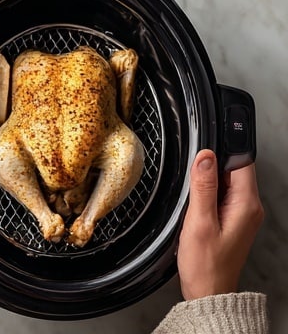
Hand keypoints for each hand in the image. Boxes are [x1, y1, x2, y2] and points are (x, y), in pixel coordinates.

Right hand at [177, 149, 263, 300]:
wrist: (208, 292)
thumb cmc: (205, 265)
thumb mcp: (199, 222)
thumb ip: (203, 186)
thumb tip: (205, 156)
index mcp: (247, 205)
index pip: (242, 160)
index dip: (220, 152)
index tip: (202, 157)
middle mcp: (250, 207)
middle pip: (233, 167)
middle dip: (211, 168)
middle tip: (194, 186)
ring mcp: (243, 213)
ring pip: (226, 179)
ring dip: (208, 182)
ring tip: (196, 202)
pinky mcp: (234, 218)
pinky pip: (222, 192)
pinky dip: (208, 194)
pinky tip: (198, 208)